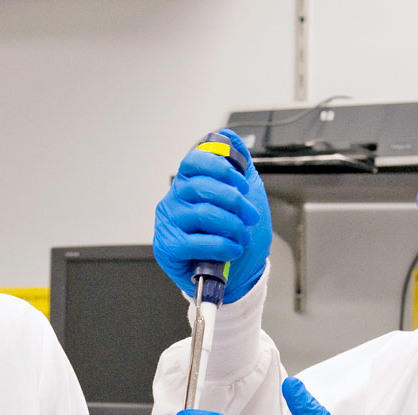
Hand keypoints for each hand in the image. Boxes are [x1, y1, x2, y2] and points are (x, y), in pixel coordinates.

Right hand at [153, 128, 271, 302]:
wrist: (238, 274)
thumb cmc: (237, 236)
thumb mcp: (246, 195)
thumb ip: (239, 164)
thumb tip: (230, 136)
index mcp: (188, 183)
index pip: (195, 160)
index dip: (221, 168)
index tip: (242, 185)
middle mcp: (174, 200)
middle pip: (202, 187)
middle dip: (235, 202)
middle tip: (250, 216)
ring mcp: (168, 224)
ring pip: (203, 214)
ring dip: (232, 226)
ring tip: (241, 237)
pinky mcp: (168, 248)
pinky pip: (197, 242)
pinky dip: (222, 246)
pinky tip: (232, 249)